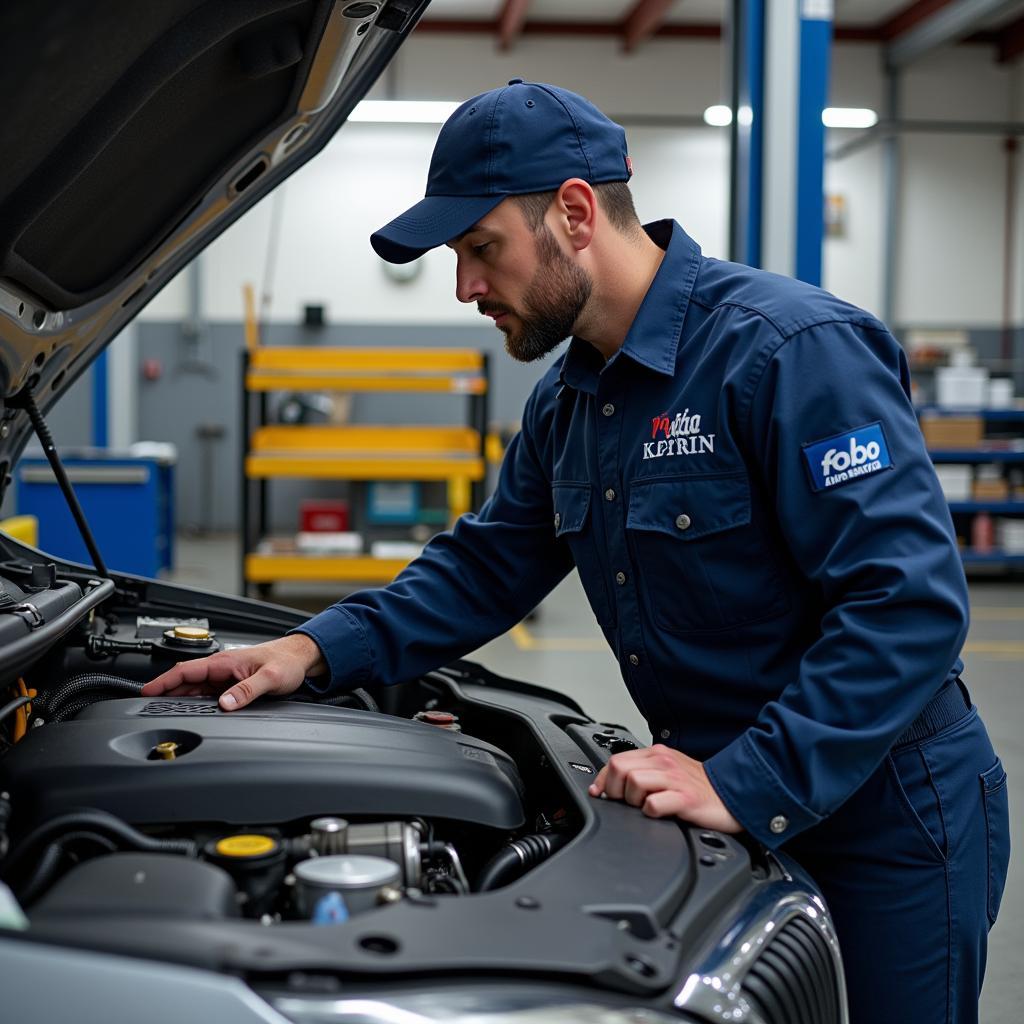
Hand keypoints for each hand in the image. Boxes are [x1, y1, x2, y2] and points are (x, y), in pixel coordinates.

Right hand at [140, 633, 326, 711]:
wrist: (301, 657)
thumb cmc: (287, 662)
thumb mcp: (270, 678)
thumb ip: (247, 691)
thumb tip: (225, 704)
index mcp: (225, 661)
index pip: (186, 670)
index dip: (163, 681)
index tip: (145, 691)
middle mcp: (222, 668)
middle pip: (185, 681)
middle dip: (164, 693)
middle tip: (145, 708)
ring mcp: (225, 677)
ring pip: (194, 688)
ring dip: (178, 698)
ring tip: (161, 712)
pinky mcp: (231, 684)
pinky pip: (207, 694)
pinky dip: (194, 702)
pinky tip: (189, 711)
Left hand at [588, 744, 741, 833]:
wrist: (733, 796)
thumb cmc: (698, 787)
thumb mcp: (667, 772)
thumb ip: (642, 772)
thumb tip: (609, 784)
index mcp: (657, 754)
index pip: (615, 760)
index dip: (602, 779)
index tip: (600, 793)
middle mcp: (664, 762)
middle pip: (619, 768)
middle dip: (614, 789)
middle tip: (624, 802)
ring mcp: (676, 779)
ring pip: (633, 782)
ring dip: (631, 800)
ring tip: (644, 807)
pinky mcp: (687, 798)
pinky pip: (655, 803)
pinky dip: (651, 811)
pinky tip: (658, 813)